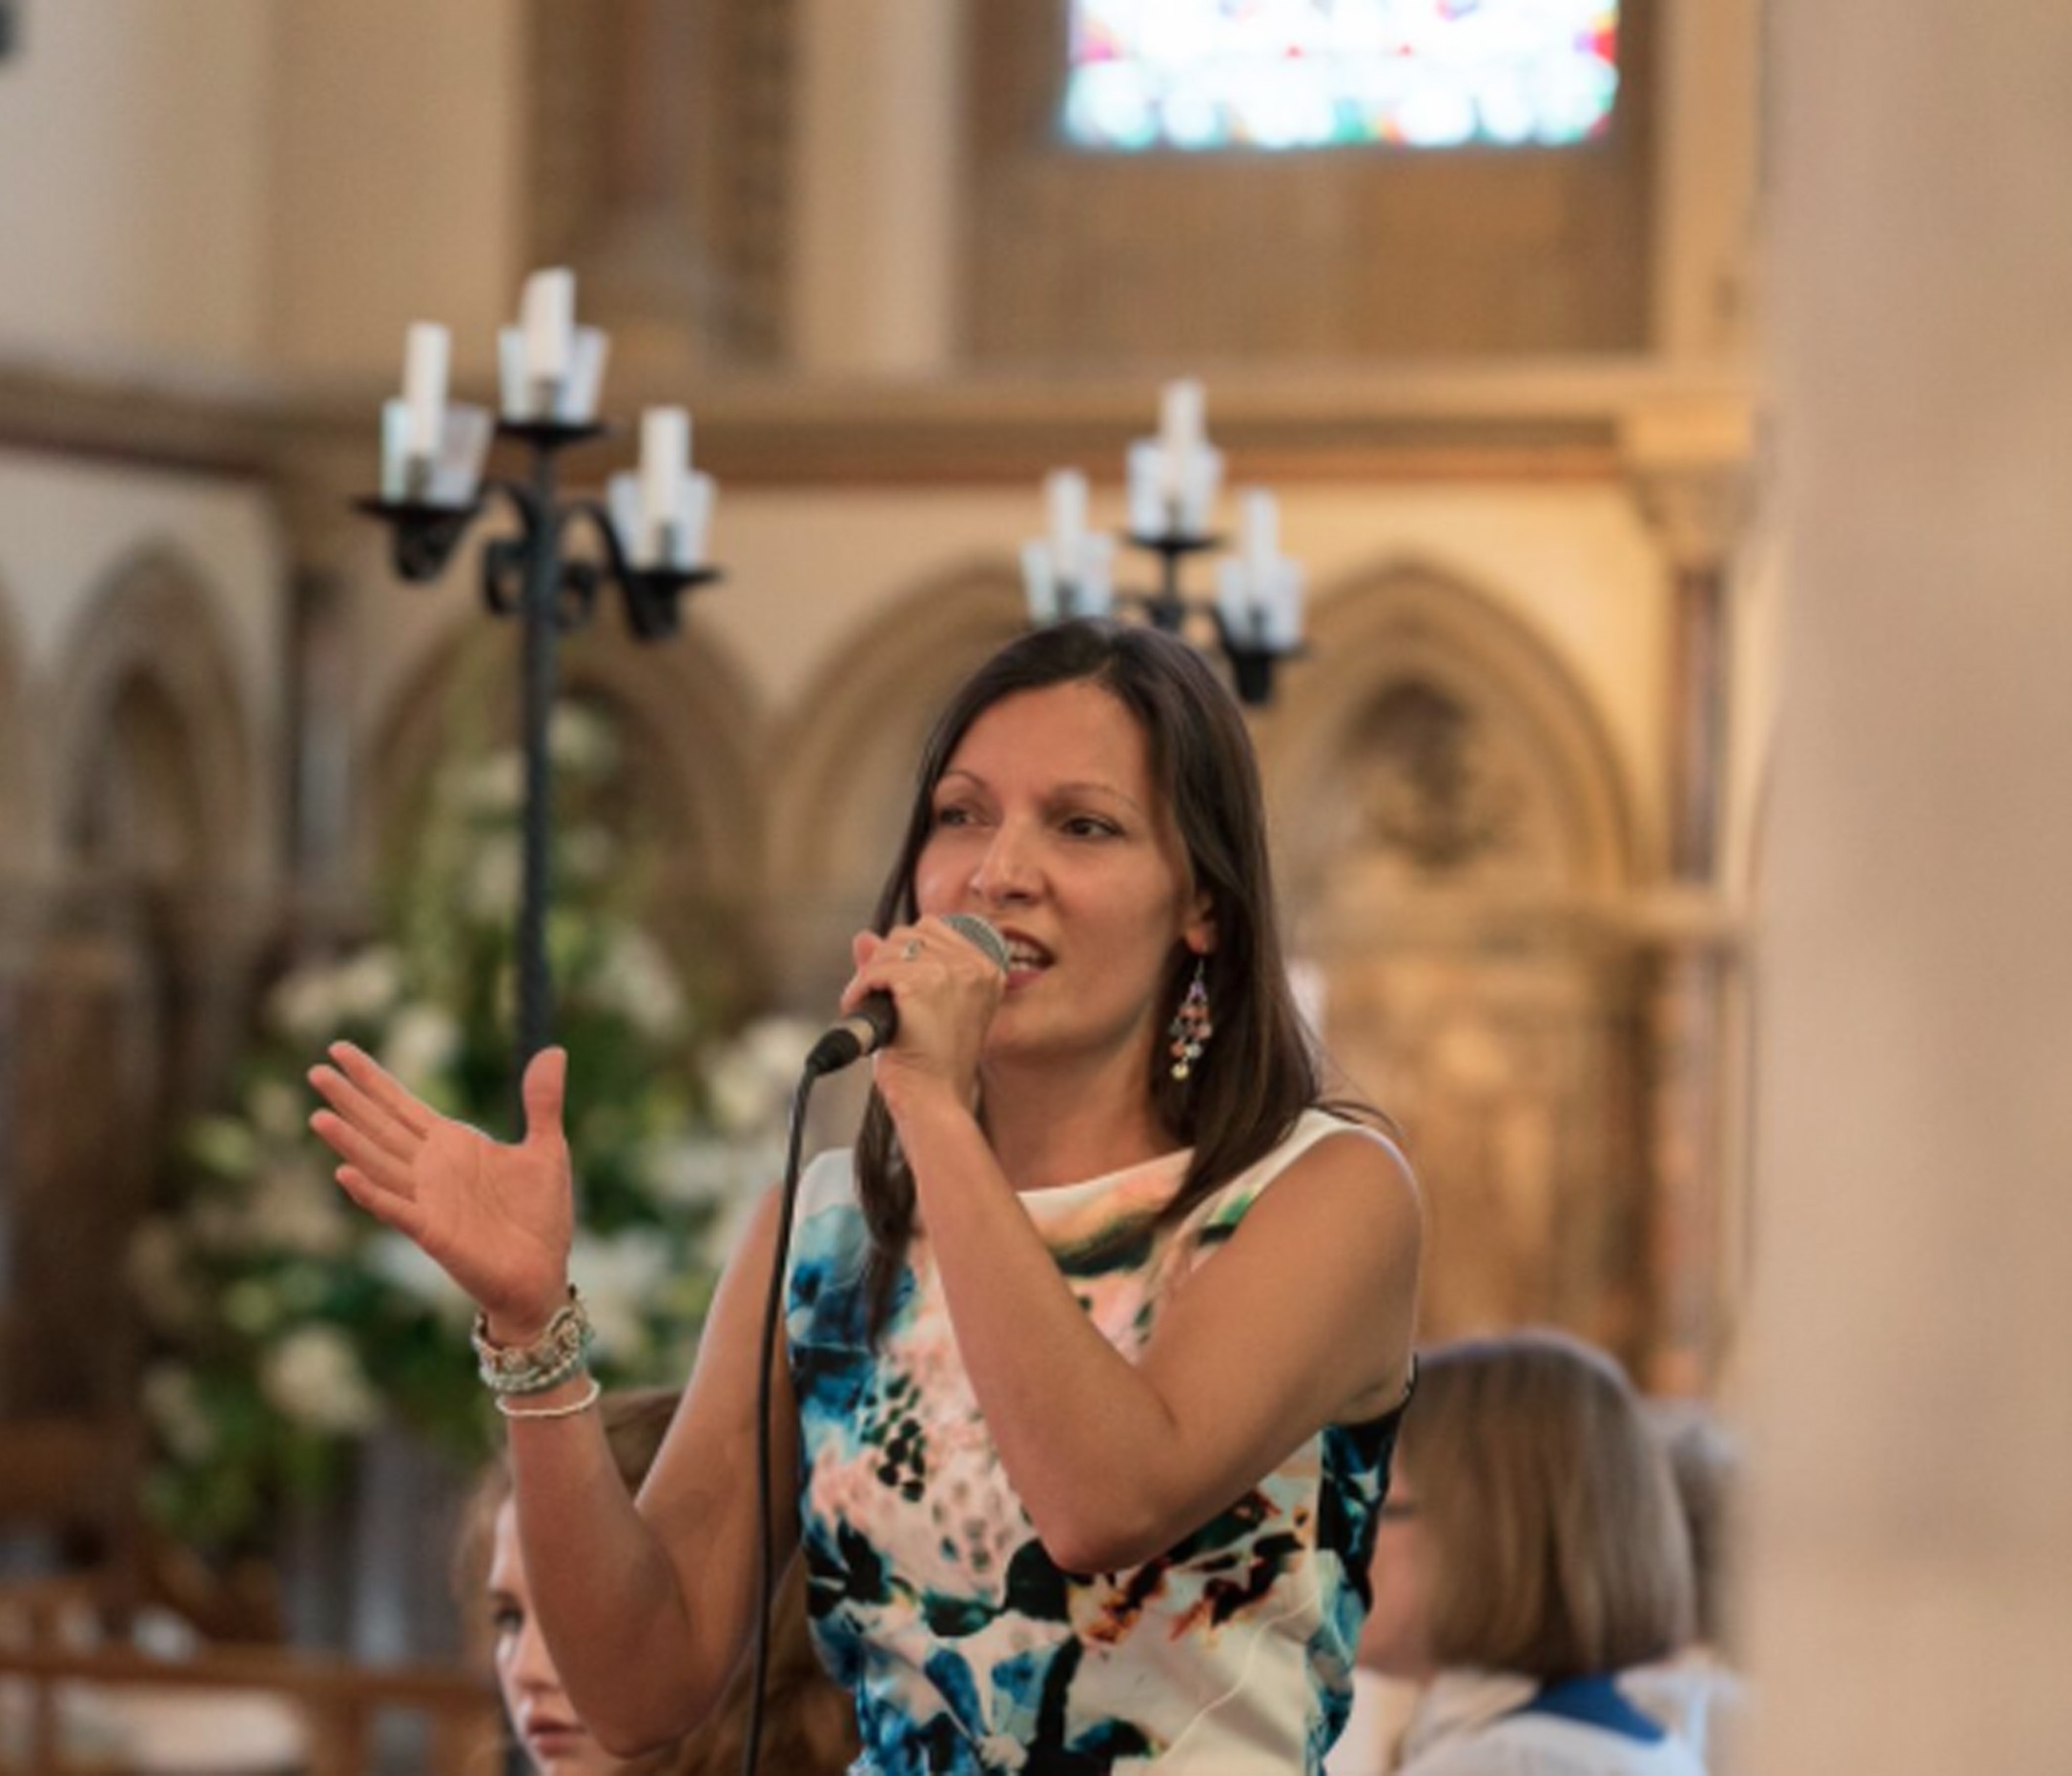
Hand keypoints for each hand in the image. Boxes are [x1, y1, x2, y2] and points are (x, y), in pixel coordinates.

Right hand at [308, 1042, 573, 1338]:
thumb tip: (554, 1050)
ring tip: (319, 1115)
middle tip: (314, 1070)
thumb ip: (542, 1102)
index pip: (402, 1104)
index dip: (372, 1078)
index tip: (339, 1049)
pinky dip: (371, 1193)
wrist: (541, 1275)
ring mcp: (427, 1199)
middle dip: (350, 1099)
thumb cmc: (539, 1215)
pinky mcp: (433, 1231)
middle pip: (381, 1127)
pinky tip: (345, 1173)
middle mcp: (431, 1168)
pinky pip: (395, 1209)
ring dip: (349, 1142)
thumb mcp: (547, 1149)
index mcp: (453, 1144)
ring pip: (378, 1164)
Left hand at [843, 917, 1004, 1111]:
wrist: (934, 1100)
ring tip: (868, 1005)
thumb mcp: (924, 1007)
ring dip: (869, 976)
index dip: (906, 952)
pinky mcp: (921, 984)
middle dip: (884, 962)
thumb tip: (862, 937)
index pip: (934, 927)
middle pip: (908, 933)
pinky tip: (858, 1008)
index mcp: (987, 969)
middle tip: (878, 997)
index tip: (896, 982)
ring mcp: (950, 972)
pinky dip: (857, 990)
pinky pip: (873, 971)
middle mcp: (974, 966)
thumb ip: (898, 965)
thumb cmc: (933, 1063)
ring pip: (888, 949)